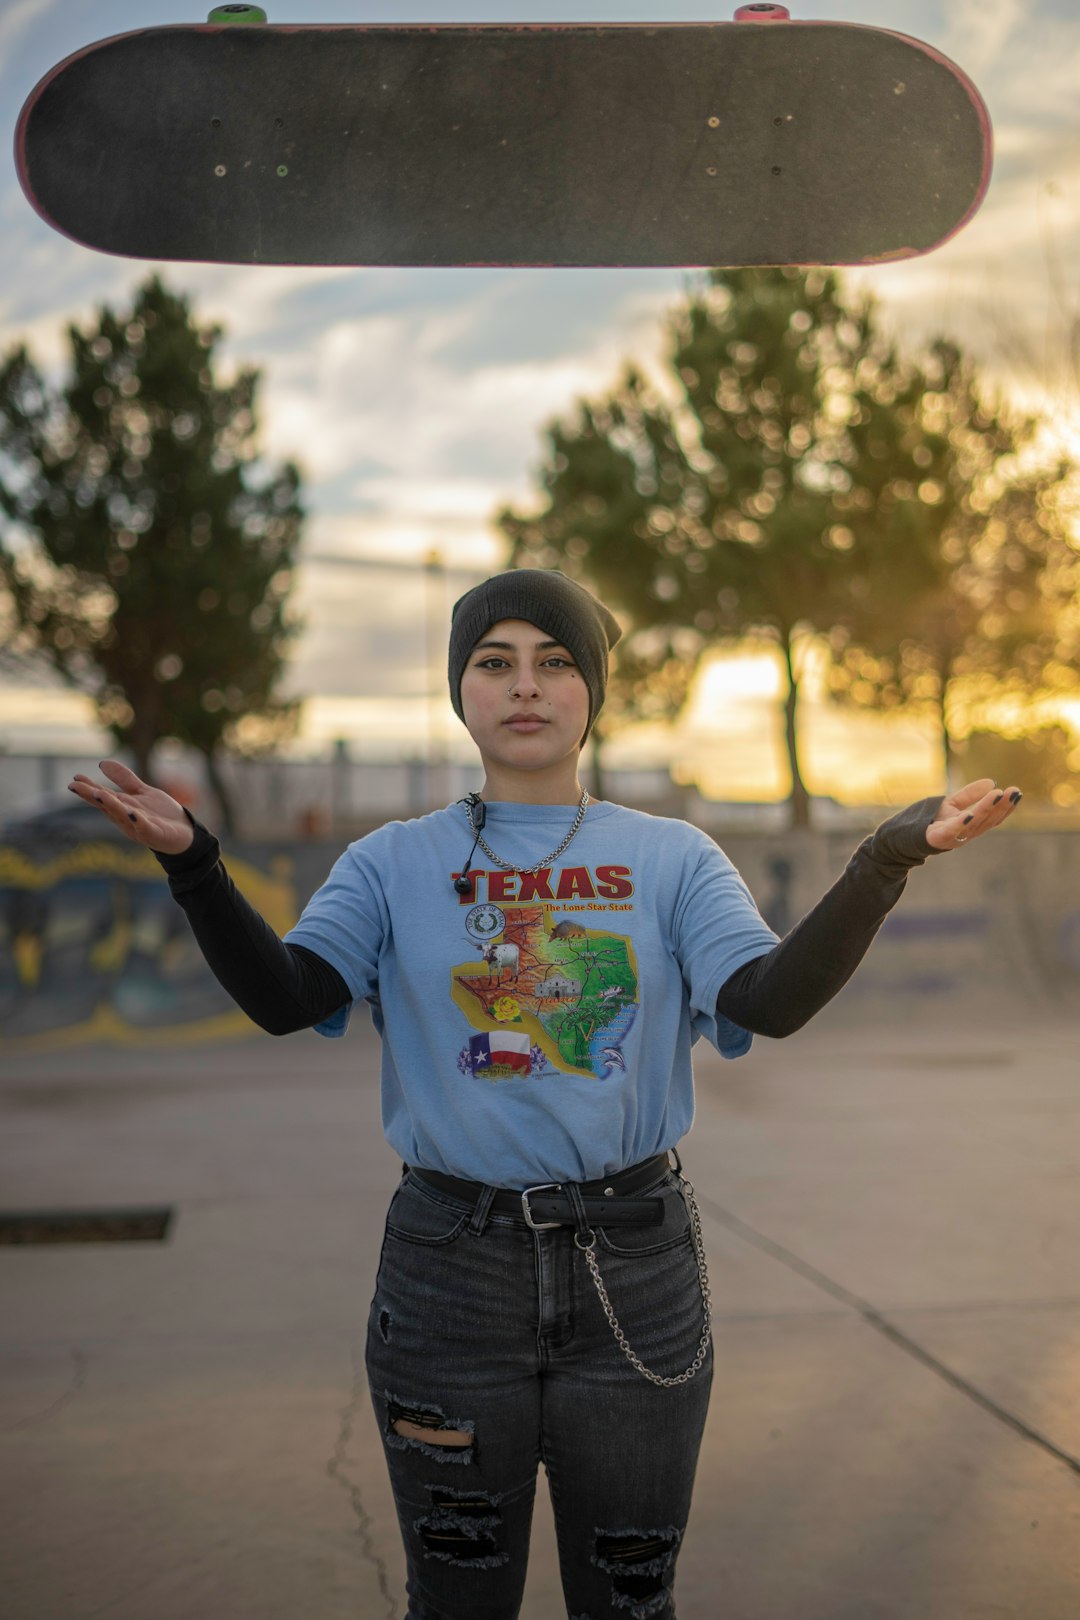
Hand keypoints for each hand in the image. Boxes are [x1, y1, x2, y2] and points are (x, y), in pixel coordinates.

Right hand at [67, 760, 194, 853]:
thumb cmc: (161, 814)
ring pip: (123, 816)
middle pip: (107, 806)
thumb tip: (102, 763)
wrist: (185, 833)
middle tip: (75, 786)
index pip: (103, 797)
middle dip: (92, 797)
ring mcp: (139, 827)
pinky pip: (145, 827)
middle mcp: (126, 819)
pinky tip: (132, 813)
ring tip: (99, 794)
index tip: (75, 779)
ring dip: (111, 805)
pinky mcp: (155, 834)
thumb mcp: (141, 792)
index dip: (88, 788)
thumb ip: (124, 780)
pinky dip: (138, 821)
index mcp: (122, 808)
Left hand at [924, 777, 1020, 851]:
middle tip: (1014, 792)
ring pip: (974, 823)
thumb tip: (991, 782)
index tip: (1017, 793)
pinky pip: (952, 830)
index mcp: (972, 826)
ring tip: (998, 794)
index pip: (993, 818)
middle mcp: (966, 834)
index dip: (1006, 807)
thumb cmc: (931, 820)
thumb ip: (970, 795)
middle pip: (987, 820)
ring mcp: (954, 837)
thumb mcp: (952, 804)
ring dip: (987, 809)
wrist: (906, 835)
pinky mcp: (939, 838)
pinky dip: (962, 823)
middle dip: (1002, 806)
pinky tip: (970, 813)